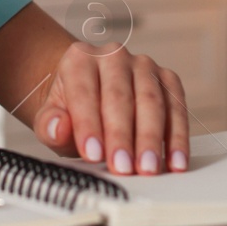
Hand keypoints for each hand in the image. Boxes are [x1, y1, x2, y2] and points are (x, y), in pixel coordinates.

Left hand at [31, 43, 188, 175]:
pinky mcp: (168, 79)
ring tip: (148, 168)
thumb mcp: (50, 120)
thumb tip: (58, 127)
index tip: (92, 154)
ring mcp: (144, 66)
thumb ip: (49, 125)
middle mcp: (113, 56)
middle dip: (122, 136)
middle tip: (123, 167)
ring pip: (151, 101)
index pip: (84, 92)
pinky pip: (176, 107)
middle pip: (120, 96)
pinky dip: (177, 137)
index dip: (88, 125)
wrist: (90, 94)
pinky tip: (175, 161)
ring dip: (152, 139)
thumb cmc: (70, 110)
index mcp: (79, 59)